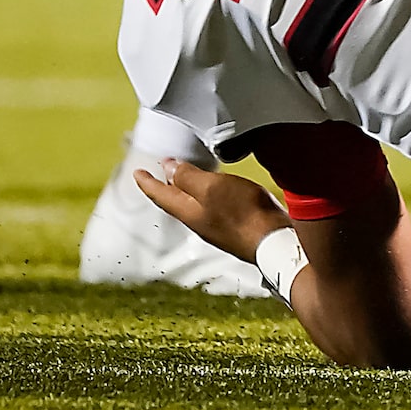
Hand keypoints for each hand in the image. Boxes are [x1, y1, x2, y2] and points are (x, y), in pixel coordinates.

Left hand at [133, 157, 287, 262]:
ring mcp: (217, 226)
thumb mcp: (212, 187)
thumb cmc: (244, 213)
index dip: (147, 182)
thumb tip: (168, 168)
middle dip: (165, 186)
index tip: (137, 172)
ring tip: (183, 177)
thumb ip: (189, 177)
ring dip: (185, 189)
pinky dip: (205, 195)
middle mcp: (199, 221)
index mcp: (189, 211)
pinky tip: (216, 190)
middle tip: (158, 173)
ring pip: (193, 205)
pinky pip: (211, 207)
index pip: (160, 195)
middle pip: (175, 201)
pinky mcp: (235, 226)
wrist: (273, 241)